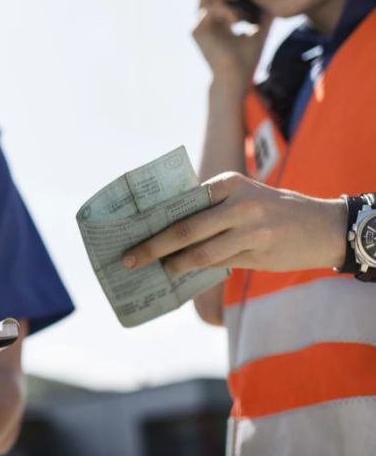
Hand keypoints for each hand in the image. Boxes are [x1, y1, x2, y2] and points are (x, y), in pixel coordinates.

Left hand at [122, 172, 346, 273]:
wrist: (325, 227)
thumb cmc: (271, 209)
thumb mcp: (243, 195)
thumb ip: (210, 207)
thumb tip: (165, 227)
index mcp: (229, 183)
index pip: (183, 200)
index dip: (155, 216)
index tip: (130, 226)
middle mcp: (239, 205)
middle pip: (185, 228)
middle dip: (153, 246)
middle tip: (130, 258)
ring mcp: (250, 232)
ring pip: (202, 253)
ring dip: (175, 264)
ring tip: (160, 268)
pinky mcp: (258, 256)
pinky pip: (219, 265)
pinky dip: (198, 270)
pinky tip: (183, 273)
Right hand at [193, 0, 272, 90]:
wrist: (235, 79)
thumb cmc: (245, 60)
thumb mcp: (259, 30)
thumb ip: (263, 14)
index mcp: (216, 18)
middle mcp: (204, 19)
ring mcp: (198, 24)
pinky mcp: (197, 31)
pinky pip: (209, 10)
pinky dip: (226, 12)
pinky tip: (237, 21)